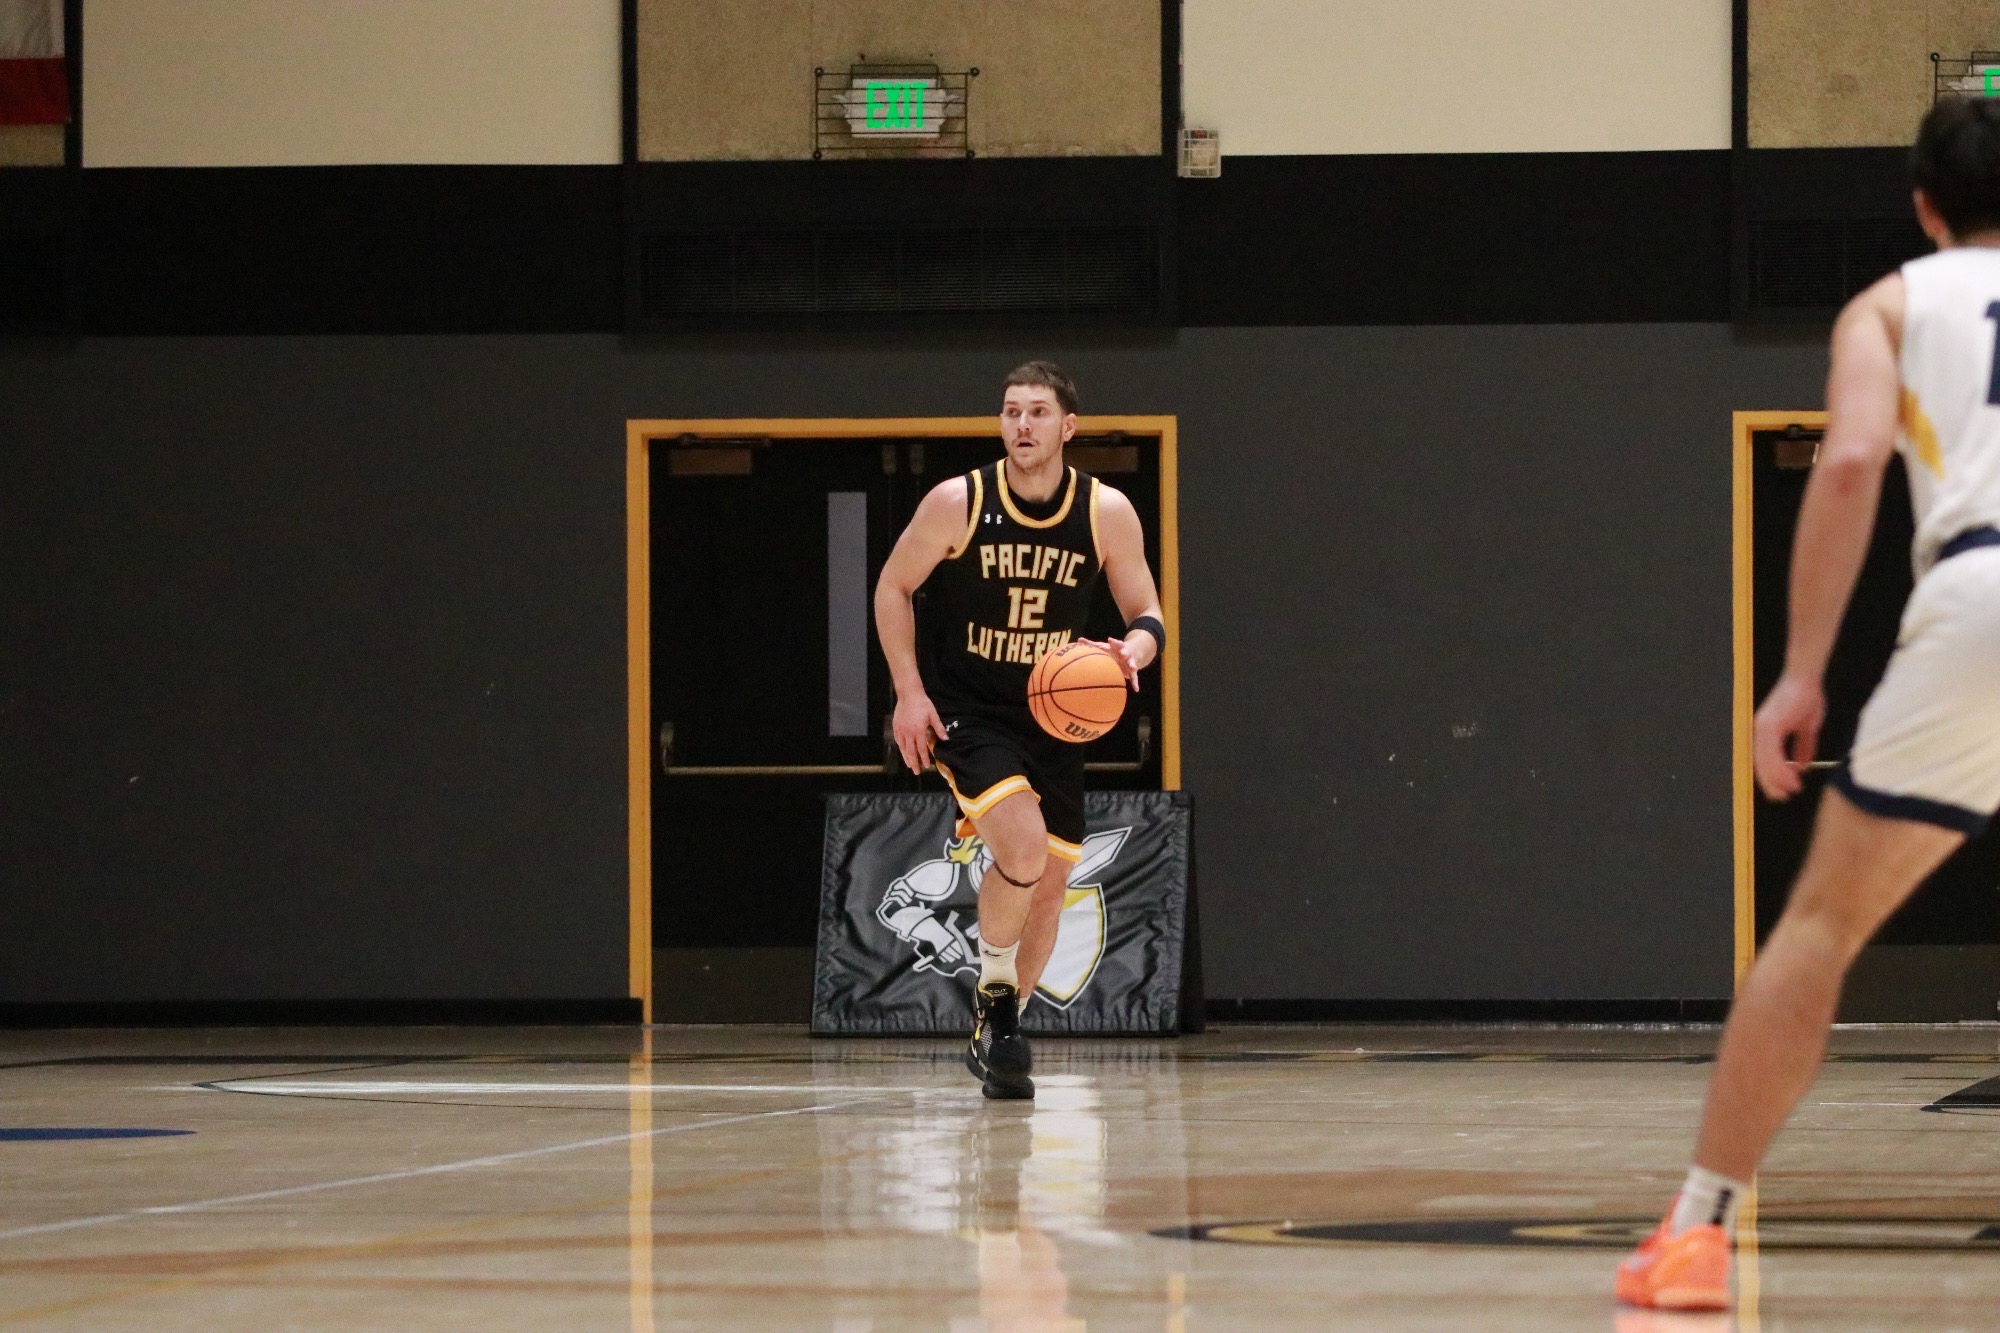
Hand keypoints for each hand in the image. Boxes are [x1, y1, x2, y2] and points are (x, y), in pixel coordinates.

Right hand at [892, 691, 948, 772]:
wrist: (909, 694)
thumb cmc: (923, 704)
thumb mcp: (933, 715)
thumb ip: (939, 728)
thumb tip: (946, 739)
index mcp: (919, 731)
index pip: (922, 748)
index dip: (924, 758)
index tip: (926, 765)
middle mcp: (909, 732)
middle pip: (911, 751)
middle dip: (914, 763)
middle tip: (917, 772)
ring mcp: (901, 730)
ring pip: (903, 747)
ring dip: (906, 757)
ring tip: (909, 765)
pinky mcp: (896, 726)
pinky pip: (898, 740)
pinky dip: (901, 747)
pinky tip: (902, 751)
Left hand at [1081, 637, 1142, 690]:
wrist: (1131, 652)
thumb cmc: (1113, 649)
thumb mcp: (1104, 646)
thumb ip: (1092, 644)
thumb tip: (1079, 640)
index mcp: (1117, 647)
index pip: (1116, 643)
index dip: (1114, 642)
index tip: (1110, 640)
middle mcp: (1125, 653)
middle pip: (1126, 652)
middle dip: (1125, 652)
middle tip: (1123, 654)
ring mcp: (1130, 661)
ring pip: (1132, 663)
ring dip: (1132, 665)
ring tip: (1133, 668)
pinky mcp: (1132, 670)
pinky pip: (1134, 677)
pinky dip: (1135, 683)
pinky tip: (1136, 689)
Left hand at [1753, 673, 1825, 800]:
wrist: (1806, 679)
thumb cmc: (1807, 698)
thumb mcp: (1806, 728)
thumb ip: (1803, 747)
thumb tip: (1803, 767)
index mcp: (1766, 731)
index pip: (1763, 759)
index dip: (1770, 776)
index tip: (1781, 791)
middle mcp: (1759, 730)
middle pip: (1760, 764)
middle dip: (1770, 783)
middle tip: (1782, 798)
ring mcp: (1762, 728)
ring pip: (1765, 762)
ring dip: (1777, 780)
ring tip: (1790, 792)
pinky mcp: (1769, 726)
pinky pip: (1772, 754)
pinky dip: (1781, 769)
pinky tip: (1792, 779)